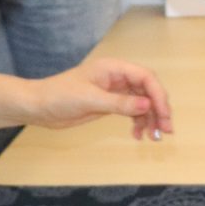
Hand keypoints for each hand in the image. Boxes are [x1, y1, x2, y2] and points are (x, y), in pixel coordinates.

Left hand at [17, 58, 174, 139]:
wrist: (38, 106)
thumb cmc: (59, 96)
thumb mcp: (90, 100)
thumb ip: (120, 103)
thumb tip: (148, 106)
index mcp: (113, 68)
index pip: (145, 78)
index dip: (157, 95)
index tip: (163, 114)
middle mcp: (118, 77)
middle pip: (148, 91)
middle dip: (159, 110)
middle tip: (166, 130)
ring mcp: (115, 91)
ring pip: (142, 104)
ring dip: (150, 120)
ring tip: (153, 137)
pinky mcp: (110, 104)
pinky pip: (132, 112)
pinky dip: (138, 123)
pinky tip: (138, 135)